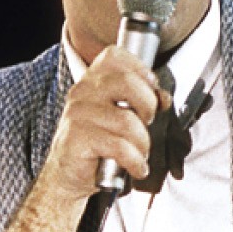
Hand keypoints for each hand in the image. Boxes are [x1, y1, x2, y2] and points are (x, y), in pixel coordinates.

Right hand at [43, 45, 171, 201]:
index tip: (151, 93)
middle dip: (148, 106)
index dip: (141, 71)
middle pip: (127, 83)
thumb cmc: (98, 145)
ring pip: (127, 121)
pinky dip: (135, 161)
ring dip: (142, 143)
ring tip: (139, 154)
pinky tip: (136, 168)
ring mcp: (78, 114)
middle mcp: (82, 91)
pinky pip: (119, 147)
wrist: (68, 175)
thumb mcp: (121, 118)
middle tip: (146, 123)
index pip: (116, 56)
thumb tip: (164, 97)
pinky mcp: (77, 139)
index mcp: (92, 80)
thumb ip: (142, 102)